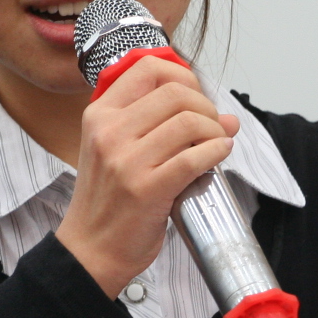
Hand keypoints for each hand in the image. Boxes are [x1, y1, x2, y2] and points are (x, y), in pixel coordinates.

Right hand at [56, 56, 238, 298]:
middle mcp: (110, 132)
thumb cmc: (108, 201)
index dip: (183, 75)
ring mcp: (126, 161)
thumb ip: (163, 127)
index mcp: (100, 115)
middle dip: (205, 106)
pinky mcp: (147, 189)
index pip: (148, 68)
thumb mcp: (117, 151)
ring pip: (189, 122)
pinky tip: (220, 156)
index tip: (196, 95)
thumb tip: (227, 117)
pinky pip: (194, 158)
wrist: (90, 249)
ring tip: (217, 144)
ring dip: (215, 130)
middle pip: (176, 93)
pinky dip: (217, 152)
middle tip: (211, 126)